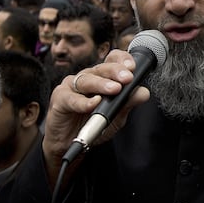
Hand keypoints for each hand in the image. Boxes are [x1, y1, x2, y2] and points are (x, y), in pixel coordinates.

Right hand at [42, 49, 149, 182]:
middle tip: (127, 77)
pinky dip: (83, 101)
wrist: (70, 142)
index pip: (111, 60)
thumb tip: (143, 92)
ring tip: (114, 89)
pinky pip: (72, 98)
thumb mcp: (116, 116)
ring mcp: (71, 86)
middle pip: (101, 68)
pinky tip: (93, 103)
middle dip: (115, 71)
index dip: (121, 60)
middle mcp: (87, 77)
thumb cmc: (91, 123)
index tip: (132, 67)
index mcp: (101, 77)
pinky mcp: (60, 99)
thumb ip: (128, 103)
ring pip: (86, 80)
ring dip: (101, 84)